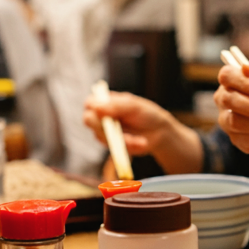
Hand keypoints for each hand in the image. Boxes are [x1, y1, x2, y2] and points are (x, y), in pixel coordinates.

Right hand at [83, 91, 203, 173]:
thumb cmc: (147, 113)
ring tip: (141, 139)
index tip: (105, 115)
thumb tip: (96, 109)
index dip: (94, 109)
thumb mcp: (134, 106)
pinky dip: (128, 146)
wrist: (159, 132)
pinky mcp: (111, 144)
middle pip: (89, 121)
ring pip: (101, 136)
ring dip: (122, 139)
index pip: (90, 103)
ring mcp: (104, 131)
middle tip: (120, 131)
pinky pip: (113, 147)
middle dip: (105, 127)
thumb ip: (116, 106)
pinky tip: (140, 142)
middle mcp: (101, 116)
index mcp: (105, 101)